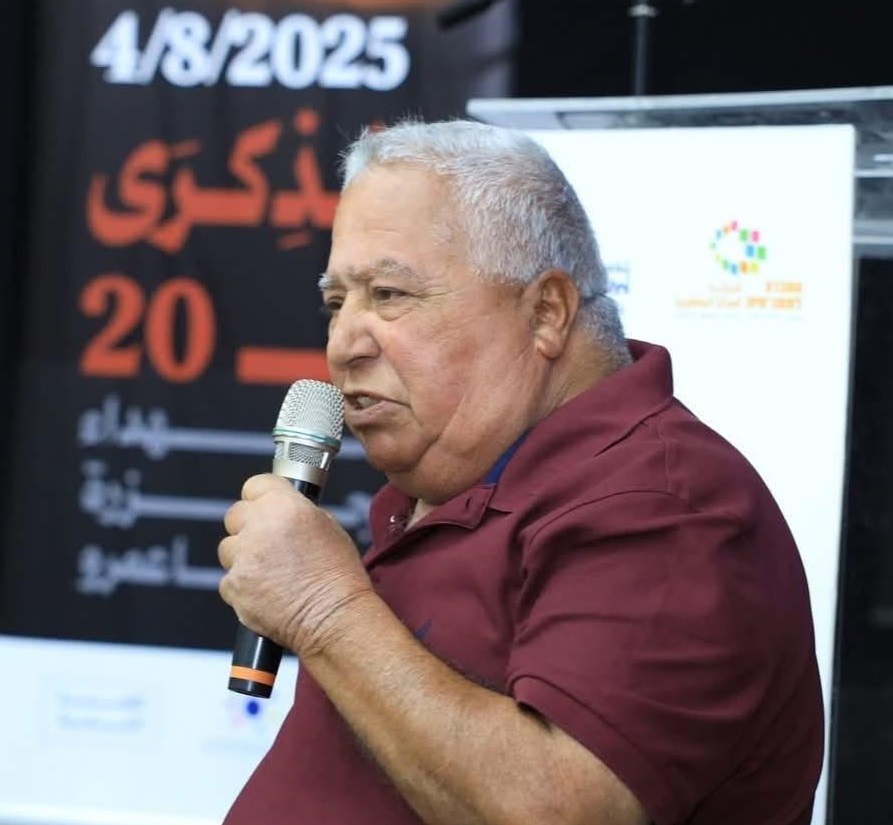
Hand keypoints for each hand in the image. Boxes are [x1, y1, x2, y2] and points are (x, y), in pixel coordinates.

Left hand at [218, 473, 373, 657]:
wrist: (333, 617)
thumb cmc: (338, 577)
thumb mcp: (330, 527)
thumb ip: (298, 512)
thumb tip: (283, 509)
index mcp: (285, 506)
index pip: (255, 484)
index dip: (261, 496)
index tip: (264, 504)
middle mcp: (260, 527)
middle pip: (235, 514)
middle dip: (248, 526)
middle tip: (267, 542)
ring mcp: (244, 558)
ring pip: (229, 548)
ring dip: (244, 556)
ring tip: (271, 572)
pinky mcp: (233, 586)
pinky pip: (229, 579)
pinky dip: (243, 585)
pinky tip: (267, 591)